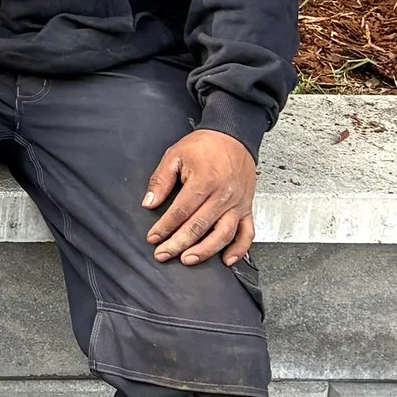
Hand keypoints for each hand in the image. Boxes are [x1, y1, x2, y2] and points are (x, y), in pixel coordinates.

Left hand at [146, 129, 256, 263]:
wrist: (233, 136)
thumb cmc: (204, 145)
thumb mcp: (175, 155)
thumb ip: (161, 180)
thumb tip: (149, 203)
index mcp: (204, 181)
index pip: (180, 212)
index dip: (164, 228)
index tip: (153, 238)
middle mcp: (223, 196)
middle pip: (199, 227)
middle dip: (178, 244)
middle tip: (163, 254)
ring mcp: (237, 204)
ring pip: (223, 234)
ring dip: (205, 251)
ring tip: (188, 259)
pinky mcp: (247, 208)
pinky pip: (247, 233)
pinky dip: (239, 250)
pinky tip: (226, 260)